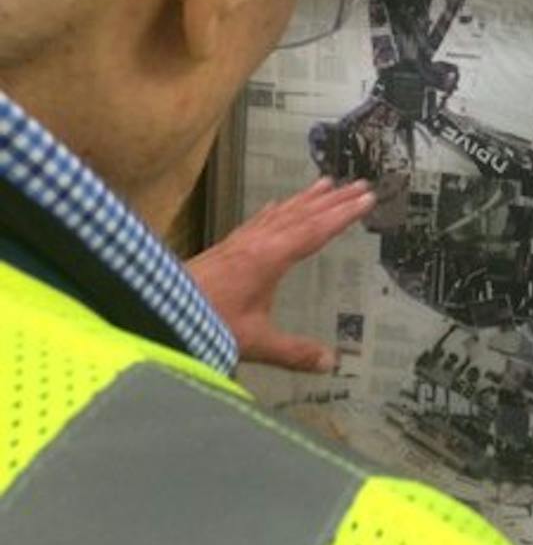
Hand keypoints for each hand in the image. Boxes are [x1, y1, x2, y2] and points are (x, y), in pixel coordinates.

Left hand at [188, 177, 375, 371]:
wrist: (153, 310)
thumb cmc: (204, 323)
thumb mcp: (253, 342)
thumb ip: (292, 352)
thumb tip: (331, 362)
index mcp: (270, 258)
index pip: (315, 230)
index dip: (343, 215)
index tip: (368, 199)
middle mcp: (257, 242)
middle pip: (302, 214)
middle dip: (333, 199)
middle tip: (361, 183)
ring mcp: (239, 242)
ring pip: (281, 212)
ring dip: (307, 198)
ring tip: (327, 182)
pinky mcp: (225, 248)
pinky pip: (258, 219)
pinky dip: (275, 209)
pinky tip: (276, 205)